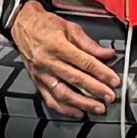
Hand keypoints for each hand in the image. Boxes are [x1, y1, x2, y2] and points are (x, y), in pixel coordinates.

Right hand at [9, 0, 121, 118]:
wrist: (23, 26)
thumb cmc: (45, 25)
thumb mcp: (70, 27)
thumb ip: (89, 44)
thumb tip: (107, 54)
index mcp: (57, 46)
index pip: (84, 62)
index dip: (101, 72)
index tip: (114, 80)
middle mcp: (48, 61)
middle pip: (76, 79)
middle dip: (96, 90)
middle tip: (110, 97)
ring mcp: (42, 74)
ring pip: (63, 93)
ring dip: (82, 103)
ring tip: (97, 108)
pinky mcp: (38, 82)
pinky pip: (50, 100)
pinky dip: (65, 109)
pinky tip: (78, 112)